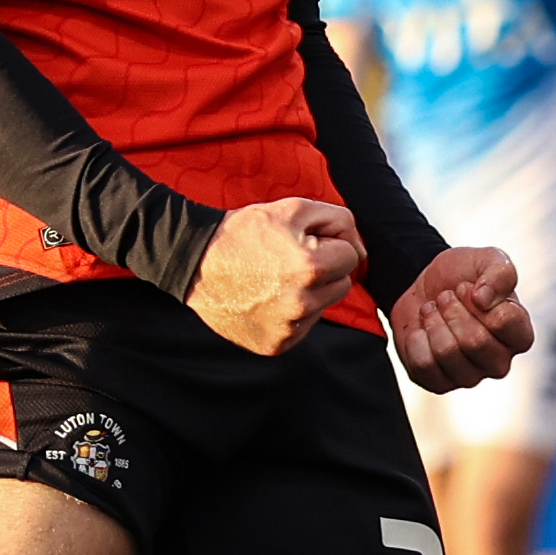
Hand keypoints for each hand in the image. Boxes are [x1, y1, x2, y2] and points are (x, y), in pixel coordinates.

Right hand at [189, 198, 363, 355]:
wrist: (196, 263)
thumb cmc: (244, 232)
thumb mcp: (294, 208)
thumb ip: (340, 221)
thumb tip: (360, 252)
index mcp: (311, 267)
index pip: (350, 256)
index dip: (330, 243)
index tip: (303, 241)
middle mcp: (303, 303)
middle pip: (342, 285)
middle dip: (324, 269)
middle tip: (289, 259)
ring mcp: (288, 328)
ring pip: (323, 307)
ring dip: (309, 292)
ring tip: (276, 278)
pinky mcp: (275, 345)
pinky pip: (303, 327)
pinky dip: (292, 313)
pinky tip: (267, 298)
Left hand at [388, 243, 530, 393]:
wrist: (421, 285)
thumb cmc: (462, 276)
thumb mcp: (487, 260)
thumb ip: (500, 272)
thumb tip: (484, 299)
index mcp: (519, 334)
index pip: (507, 323)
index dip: (479, 299)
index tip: (468, 287)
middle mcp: (499, 361)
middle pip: (476, 343)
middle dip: (453, 310)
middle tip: (446, 296)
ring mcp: (470, 376)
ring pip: (448, 354)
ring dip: (433, 322)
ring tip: (432, 310)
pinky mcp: (439, 383)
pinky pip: (423, 366)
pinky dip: (416, 340)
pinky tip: (421, 331)